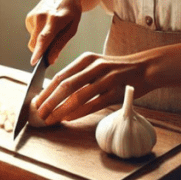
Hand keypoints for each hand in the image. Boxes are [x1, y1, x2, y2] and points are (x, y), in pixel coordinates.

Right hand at [25, 0, 83, 65]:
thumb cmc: (71, 11)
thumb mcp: (72, 28)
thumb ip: (60, 44)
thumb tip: (51, 60)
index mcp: (55, 19)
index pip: (44, 37)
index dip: (39, 51)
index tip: (34, 62)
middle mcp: (41, 16)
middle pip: (36, 42)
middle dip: (41, 52)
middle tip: (52, 53)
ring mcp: (33, 16)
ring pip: (33, 41)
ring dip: (41, 43)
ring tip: (53, 32)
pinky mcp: (29, 17)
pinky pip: (32, 35)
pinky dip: (39, 36)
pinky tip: (47, 27)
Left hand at [33, 50, 154, 123]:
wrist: (144, 68)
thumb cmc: (117, 69)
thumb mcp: (96, 64)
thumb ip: (79, 75)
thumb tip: (56, 93)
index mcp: (86, 59)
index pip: (60, 76)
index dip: (46, 90)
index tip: (36, 102)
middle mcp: (94, 67)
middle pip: (66, 86)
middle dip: (49, 101)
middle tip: (39, 114)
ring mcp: (105, 79)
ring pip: (77, 96)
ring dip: (61, 110)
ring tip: (50, 119)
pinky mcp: (115, 92)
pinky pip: (93, 104)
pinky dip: (78, 113)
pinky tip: (68, 119)